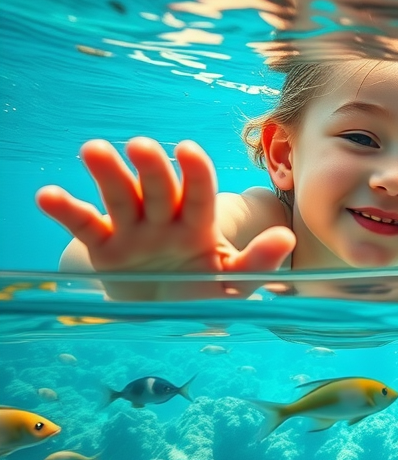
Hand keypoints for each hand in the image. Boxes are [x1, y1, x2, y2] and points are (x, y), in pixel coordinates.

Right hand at [37, 138, 294, 299]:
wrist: (164, 313)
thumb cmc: (203, 291)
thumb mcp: (233, 283)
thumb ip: (257, 263)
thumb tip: (287, 238)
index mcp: (199, 225)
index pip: (200, 195)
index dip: (196, 173)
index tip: (190, 149)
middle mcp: (165, 219)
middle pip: (159, 189)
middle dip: (152, 168)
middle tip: (141, 146)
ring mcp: (133, 230)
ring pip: (122, 197)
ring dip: (109, 173)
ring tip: (93, 150)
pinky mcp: (104, 247)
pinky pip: (86, 226)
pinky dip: (66, 210)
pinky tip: (48, 195)